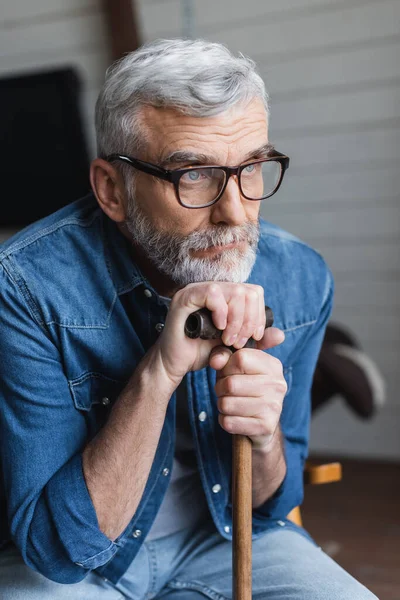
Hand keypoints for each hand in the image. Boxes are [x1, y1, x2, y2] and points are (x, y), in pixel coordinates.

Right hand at [152, 281, 266, 386]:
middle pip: (248, 291)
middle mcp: (212, 288)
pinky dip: (222, 312)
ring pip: (235, 291)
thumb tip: (281, 335)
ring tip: (228, 339)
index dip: (259, 315)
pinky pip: (213, 293)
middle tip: (239, 342)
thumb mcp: (236, 346)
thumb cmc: (202, 353)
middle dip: (249, 320)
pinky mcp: (185, 297)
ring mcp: (198, 289)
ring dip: (237, 320)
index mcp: (225, 296)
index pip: (254, 292)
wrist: (175, 365)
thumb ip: (257, 340)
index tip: (254, 338)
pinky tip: (219, 328)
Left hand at [209, 328, 285, 449]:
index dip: (226, 367)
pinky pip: (228, 422)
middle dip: (220, 389)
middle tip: (226, 392)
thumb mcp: (234, 367)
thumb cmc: (244, 387)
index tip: (229, 373)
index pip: (240, 359)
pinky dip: (225, 420)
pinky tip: (235, 417)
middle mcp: (277, 385)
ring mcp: (274, 407)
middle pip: (230, 384)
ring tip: (231, 404)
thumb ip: (223, 355)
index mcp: (273, 366)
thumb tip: (215, 362)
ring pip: (226, 404)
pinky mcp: (266, 426)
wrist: (261, 423)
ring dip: (221, 405)